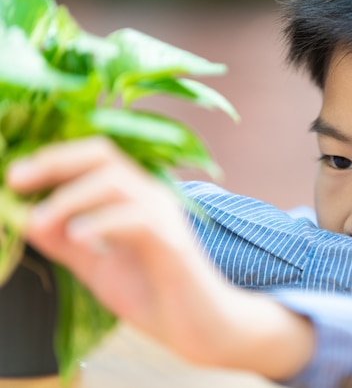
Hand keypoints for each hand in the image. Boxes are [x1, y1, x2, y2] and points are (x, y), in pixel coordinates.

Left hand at [6, 137, 313, 379]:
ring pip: (116, 182)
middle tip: (18, 179)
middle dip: (56, 162)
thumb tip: (27, 219)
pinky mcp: (173, 244)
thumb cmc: (154, 295)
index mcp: (132, 199)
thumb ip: (66, 244)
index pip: (93, 160)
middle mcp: (150, 198)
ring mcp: (165, 218)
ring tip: (39, 221)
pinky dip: (102, 223)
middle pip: (104, 156)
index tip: (15, 177)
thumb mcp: (97, 267)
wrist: (200, 327)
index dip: (53, 160)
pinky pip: (137, 220)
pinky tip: (78, 238)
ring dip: (70, 197)